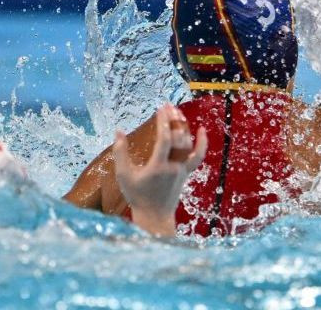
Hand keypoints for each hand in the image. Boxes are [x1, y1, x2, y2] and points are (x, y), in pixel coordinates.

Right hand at [113, 103, 206, 236]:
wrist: (154, 215)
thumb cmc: (136, 195)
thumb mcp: (124, 175)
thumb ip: (120, 153)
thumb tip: (119, 131)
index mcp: (157, 167)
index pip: (164, 139)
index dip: (163, 123)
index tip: (160, 109)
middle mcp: (173, 167)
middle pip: (178, 138)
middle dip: (174, 120)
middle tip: (168, 105)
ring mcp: (182, 169)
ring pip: (187, 144)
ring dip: (183, 127)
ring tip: (176, 112)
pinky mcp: (186, 172)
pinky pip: (197, 156)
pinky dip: (202, 143)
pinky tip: (202, 129)